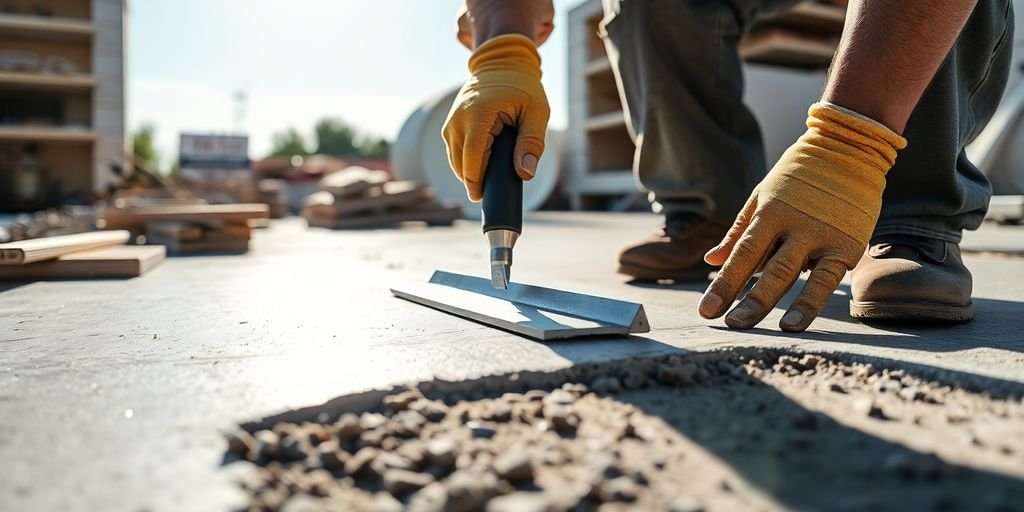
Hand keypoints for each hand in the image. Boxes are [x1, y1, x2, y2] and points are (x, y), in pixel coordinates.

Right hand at [443, 34, 549, 201]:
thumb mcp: (537, 113)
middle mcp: (458, 120)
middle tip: (496, 188)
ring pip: (456, 162)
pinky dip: (467, 163)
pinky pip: (455, 153)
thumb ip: (532, 143)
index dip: (476, 182)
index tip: (482, 198)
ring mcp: (450, 123)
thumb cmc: (523, 88)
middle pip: (461, 165)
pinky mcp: (449, 126)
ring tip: (492, 176)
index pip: (472, 159)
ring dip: (471, 173)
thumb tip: (525, 173)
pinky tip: (483, 166)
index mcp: (479, 115)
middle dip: (476, 181)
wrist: (501, 64)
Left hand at [698, 103, 906, 331]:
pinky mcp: (848, 245)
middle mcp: (794, 224)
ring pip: (796, 274)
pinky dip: (812, 302)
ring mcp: (822, 235)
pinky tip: (796, 322)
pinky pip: (829, 278)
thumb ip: (739, 231)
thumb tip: (711, 261)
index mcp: (770, 211)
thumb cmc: (799, 177)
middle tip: (729, 324)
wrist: (849, 149)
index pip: (742, 253)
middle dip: (747, 299)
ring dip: (779, 304)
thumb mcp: (763, 196)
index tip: (707, 310)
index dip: (724, 283)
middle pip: (767, 268)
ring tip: (762, 328)